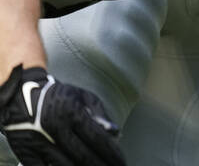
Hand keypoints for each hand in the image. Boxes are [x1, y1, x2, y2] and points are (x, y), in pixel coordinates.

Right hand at [0, 65, 124, 165]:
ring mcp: (40, 142)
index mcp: (73, 113)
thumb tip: (116, 133)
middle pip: (83, 157)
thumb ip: (101, 114)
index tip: (122, 163)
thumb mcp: (83, 96)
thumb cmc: (59, 96)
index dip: (112, 154)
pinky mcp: (26, 151)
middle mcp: (56, 129)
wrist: (20, 95)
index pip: (97, 139)